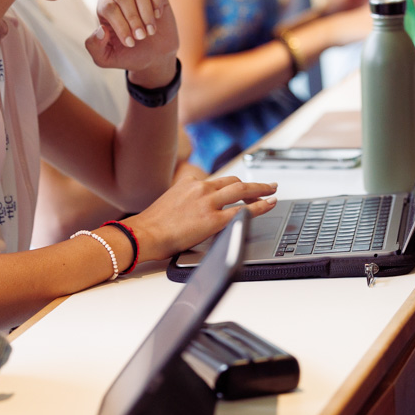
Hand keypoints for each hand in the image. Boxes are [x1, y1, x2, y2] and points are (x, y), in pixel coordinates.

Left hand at [85, 0, 179, 85]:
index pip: (108, 7)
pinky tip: (158, 15)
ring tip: (151, 30)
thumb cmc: (128, 55)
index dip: (120, 24)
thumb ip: (95, 47)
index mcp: (104, 9)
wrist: (154, 58)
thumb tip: (101, 29)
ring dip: (146, 11)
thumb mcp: (106, 58)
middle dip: (133, 18)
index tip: (130, 43)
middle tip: (142, 37)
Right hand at [123, 175, 277, 260]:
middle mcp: (201, 188)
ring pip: (241, 190)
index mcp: (189, 183)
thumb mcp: (169, 201)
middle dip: (252, 184)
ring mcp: (208, 203)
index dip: (231, 186)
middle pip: (233, 181)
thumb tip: (192, 210)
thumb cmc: (151, 225)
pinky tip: (269, 205)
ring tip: (272, 191)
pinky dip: (259, 207)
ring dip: (260, 190)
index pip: (216, 181)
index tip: (239, 189)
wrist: (143, 234)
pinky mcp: (213, 219)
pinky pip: (243, 211)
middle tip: (266, 186)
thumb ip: (184, 200)